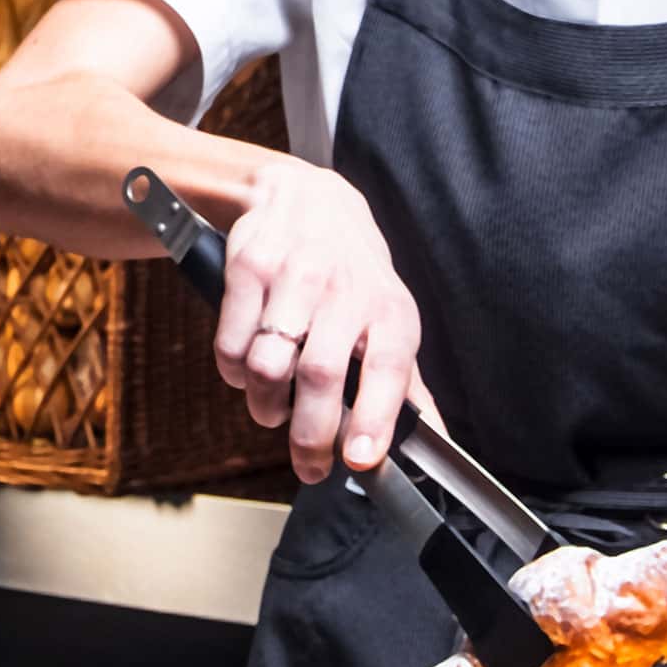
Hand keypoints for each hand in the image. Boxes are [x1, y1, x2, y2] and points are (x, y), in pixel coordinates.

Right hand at [214, 159, 441, 482]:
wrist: (307, 200)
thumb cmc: (353, 277)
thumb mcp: (391, 321)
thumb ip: (408, 387)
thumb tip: (435, 442)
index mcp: (389, 310)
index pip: (389, 368)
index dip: (375, 418)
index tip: (362, 460)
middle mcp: (345, 289)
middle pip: (320, 375)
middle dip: (311, 435)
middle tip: (310, 466)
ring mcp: (293, 276)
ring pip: (268, 365)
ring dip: (266, 407)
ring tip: (275, 414)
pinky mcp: (248, 268)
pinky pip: (232, 345)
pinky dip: (235, 375)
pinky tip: (249, 372)